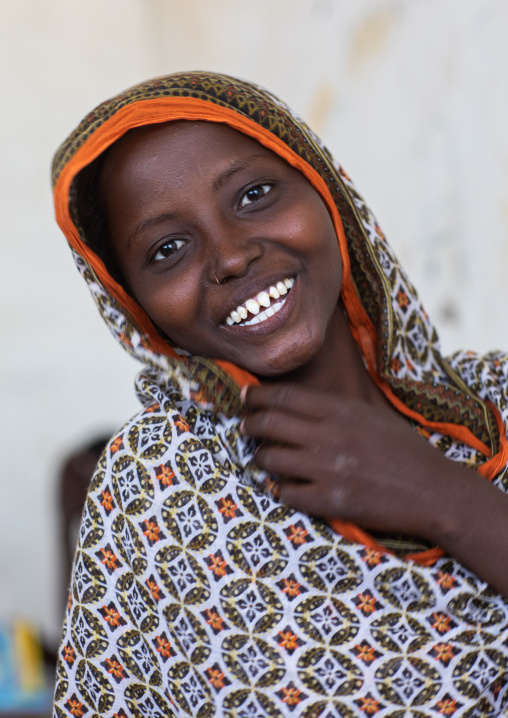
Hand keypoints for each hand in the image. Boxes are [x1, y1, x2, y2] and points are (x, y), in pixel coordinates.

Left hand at [240, 382, 470, 541]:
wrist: (433, 491)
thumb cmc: (405, 450)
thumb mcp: (372, 415)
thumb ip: (336, 407)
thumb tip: (296, 402)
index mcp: (341, 411)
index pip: (284, 396)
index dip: (257, 396)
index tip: (245, 396)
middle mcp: (330, 436)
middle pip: (270, 423)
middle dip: (249, 423)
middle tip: (244, 426)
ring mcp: (328, 470)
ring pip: (270, 458)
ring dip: (260, 457)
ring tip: (262, 456)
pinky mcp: (330, 501)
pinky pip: (286, 493)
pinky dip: (278, 489)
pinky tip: (281, 487)